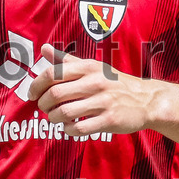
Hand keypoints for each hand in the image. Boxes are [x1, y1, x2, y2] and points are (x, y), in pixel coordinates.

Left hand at [28, 44, 158, 137]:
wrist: (146, 100)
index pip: (52, 73)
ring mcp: (103, 102)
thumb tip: (44, 48)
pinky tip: (69, 127)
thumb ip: (67, 60)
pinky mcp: (109, 120)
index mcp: (88, 67)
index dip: (36, 85)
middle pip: (55, 94)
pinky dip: (68, 130)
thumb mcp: (92, 67)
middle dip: (43, 104)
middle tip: (43, 108)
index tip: (32, 94)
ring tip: (55, 118)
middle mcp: (95, 82)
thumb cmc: (113, 82)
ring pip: (64, 113)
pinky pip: (79, 128)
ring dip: (53, 118)